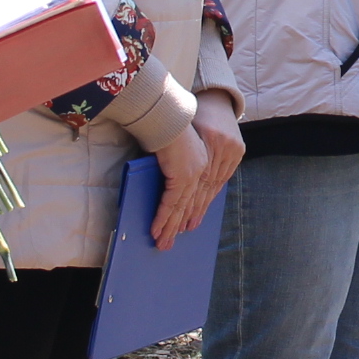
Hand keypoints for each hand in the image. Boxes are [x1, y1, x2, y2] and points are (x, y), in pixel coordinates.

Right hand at [150, 115, 243, 250]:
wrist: (168, 116)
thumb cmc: (168, 126)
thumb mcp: (176, 147)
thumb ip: (175, 162)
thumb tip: (167, 171)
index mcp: (202, 163)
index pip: (198, 194)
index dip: (190, 212)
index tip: (185, 226)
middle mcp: (200, 171)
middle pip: (189, 204)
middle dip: (178, 226)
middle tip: (171, 242)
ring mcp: (192, 175)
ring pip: (179, 208)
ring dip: (169, 227)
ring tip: (162, 243)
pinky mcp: (181, 177)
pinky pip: (170, 203)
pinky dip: (162, 218)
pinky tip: (157, 229)